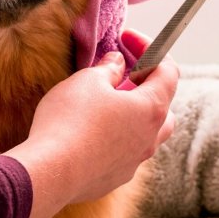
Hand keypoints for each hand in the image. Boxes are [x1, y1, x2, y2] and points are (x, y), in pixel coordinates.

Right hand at [6, 29, 177, 217]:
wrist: (50, 171)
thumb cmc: (70, 121)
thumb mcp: (88, 81)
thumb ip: (108, 69)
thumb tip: (117, 63)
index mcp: (151, 108)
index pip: (168, 71)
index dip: (150, 49)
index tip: (127, 39)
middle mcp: (150, 138)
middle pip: (163, 106)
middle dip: (146, 86)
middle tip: (122, 76)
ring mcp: (134, 162)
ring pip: (145, 134)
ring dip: (132, 116)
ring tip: (106, 106)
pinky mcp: (115, 178)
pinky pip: (124, 154)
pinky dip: (115, 139)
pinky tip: (90, 134)